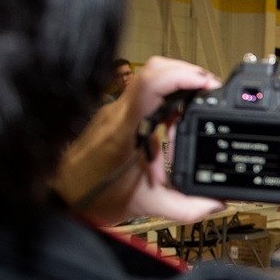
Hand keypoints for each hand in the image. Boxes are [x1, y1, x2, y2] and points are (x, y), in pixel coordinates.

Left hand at [53, 56, 224, 225]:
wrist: (64, 194)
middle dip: (187, 76)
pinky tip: (173, 130)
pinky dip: (167, 106)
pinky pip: (146, 97)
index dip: (180, 76)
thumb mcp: (147, 205)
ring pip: (151, 80)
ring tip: (193, 117)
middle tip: (209, 92)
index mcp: (124, 132)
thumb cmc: (94, 195)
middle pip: (154, 71)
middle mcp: (119, 114)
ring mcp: (115, 110)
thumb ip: (187, 208)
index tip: (204, 83)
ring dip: (178, 91)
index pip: (150, 85)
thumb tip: (216, 203)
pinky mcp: (117, 114)